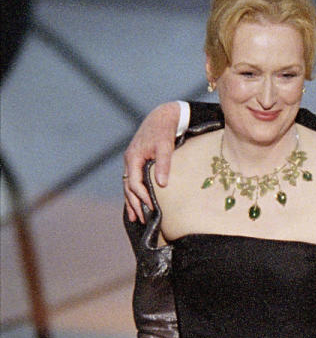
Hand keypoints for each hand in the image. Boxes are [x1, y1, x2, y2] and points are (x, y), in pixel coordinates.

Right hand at [123, 101, 180, 221]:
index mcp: (133, 157)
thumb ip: (163, 164)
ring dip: (132, 201)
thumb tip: (161, 184)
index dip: (142, 197)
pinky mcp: (137, 162)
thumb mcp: (165, 146)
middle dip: (135, 204)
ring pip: (128, 185)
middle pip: (128, 187)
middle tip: (143, 220)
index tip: (152, 208)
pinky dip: (133, 193)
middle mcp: (129, 161)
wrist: (162, 117)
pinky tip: (136, 203)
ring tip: (136, 217)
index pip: (134, 182)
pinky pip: (132, 180)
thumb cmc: (164, 131)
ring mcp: (132, 162)